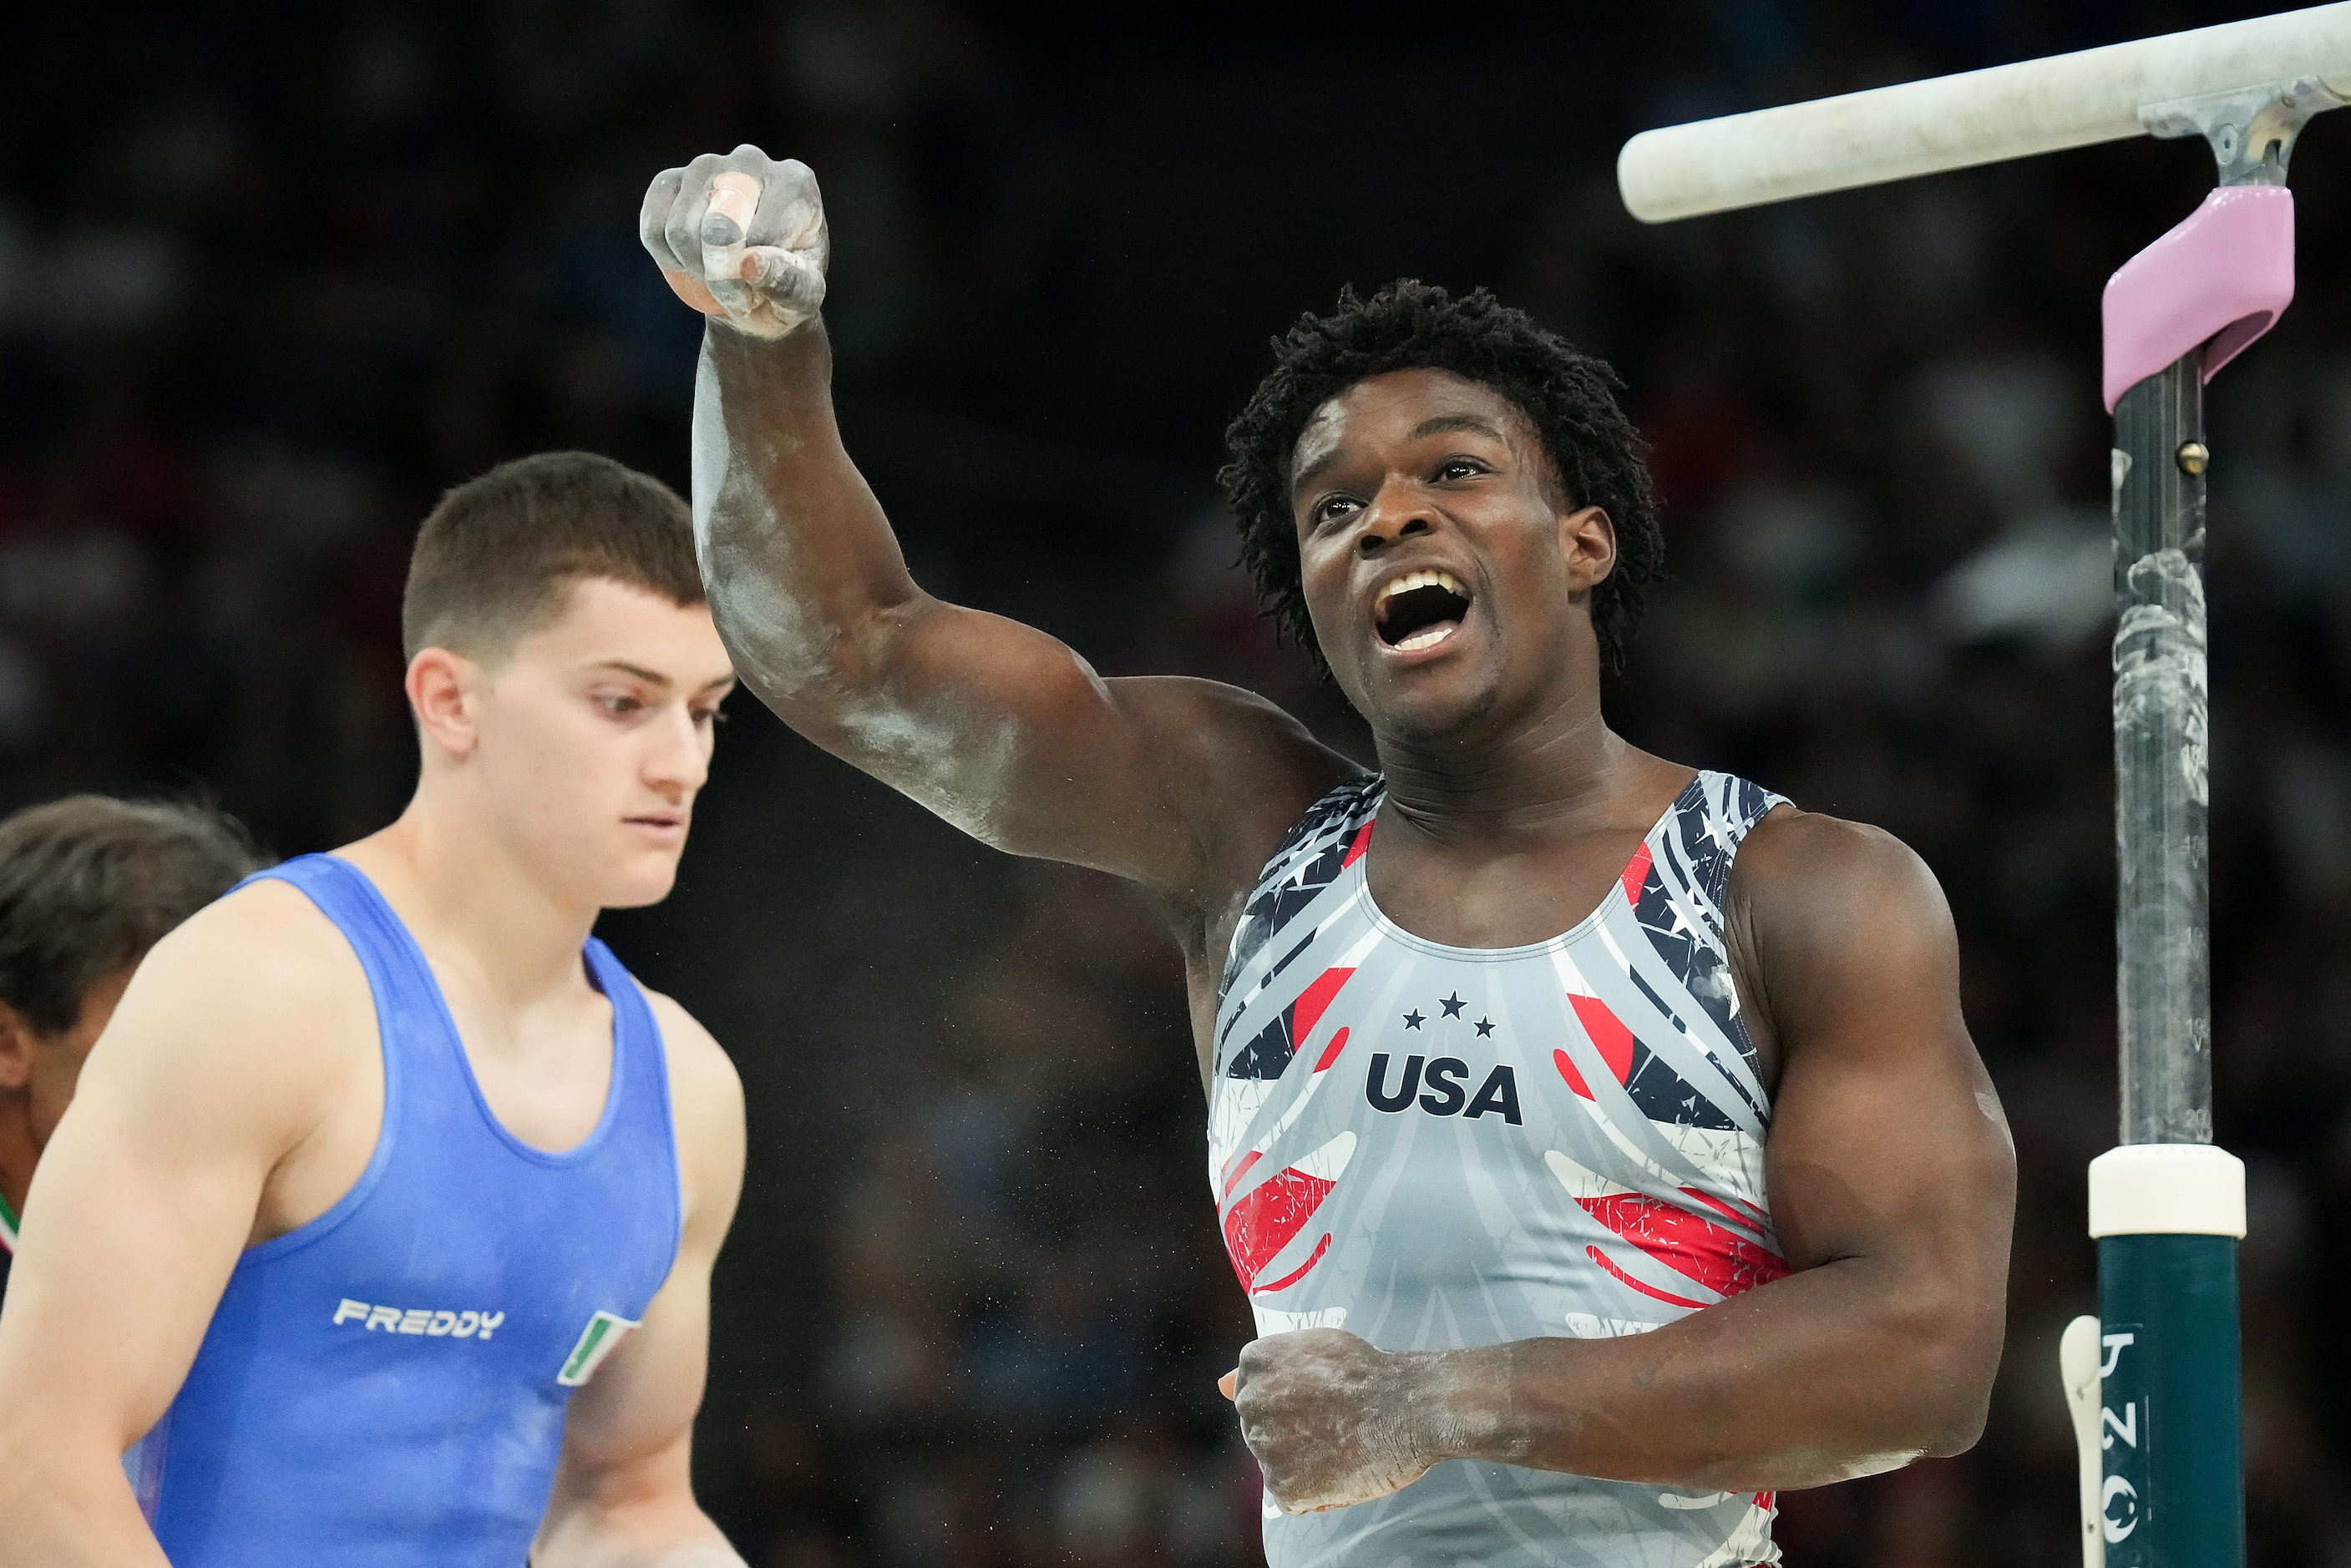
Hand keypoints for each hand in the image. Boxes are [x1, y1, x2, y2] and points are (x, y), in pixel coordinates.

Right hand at [639, 144, 828, 339]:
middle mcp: (751, 161)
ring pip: (679, 229)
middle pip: (717, 228)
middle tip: (734, 295)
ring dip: (693, 270)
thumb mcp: (804, 297)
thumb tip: (749, 263)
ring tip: (716, 277)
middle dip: (719, 276)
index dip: (750, 279)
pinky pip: (652, 225)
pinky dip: (665, 257)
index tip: (756, 296)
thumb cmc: (786, 285)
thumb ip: (789, 283)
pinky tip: (689, 262)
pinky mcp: (670, 179)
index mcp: (795, 182)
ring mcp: (706, 165)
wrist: (756, 280)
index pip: (760, 236)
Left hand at [1222, 1329, 1439, 1513]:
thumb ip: (1266, 1369)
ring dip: (1305, 1465)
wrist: (1410, 1407)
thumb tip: (1220, 1386)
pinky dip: (1316, 1494)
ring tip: (1342, 1446)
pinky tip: (1342, 1471)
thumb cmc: (1370, 1373)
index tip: (1320, 1402)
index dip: (1293, 1405)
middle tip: (1335, 1426)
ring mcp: (1263, 1446)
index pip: (1257, 1396)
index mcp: (1254, 1363)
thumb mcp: (1313, 1348)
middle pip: (1262, 1432)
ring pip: (1277, 1466)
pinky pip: (1293, 1499)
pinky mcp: (1283, 1486)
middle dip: (1294, 1434)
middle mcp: (1249, 1403)